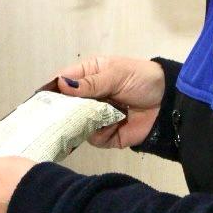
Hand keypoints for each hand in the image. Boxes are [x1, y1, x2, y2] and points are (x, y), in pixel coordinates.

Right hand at [51, 55, 165, 148]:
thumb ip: (91, 82)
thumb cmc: (143, 80)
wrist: (169, 102)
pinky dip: (102, 133)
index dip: (52, 90)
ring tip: (98, 116)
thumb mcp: (117, 74)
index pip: (62, 82)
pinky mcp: (107, 135)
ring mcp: (97, 118)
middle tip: (66, 113)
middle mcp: (89, 97)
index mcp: (89, 76)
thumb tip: (62, 85)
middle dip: (64, 111)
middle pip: (65, 107)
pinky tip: (114, 125)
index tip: (42, 100)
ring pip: (76, 125)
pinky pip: (94, 138)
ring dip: (85, 122)